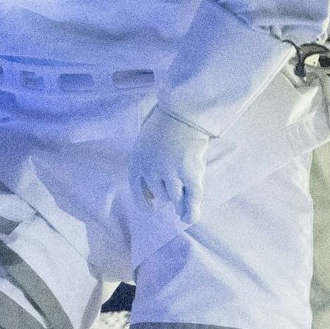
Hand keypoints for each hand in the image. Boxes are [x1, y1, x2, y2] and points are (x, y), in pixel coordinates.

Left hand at [130, 106, 212, 223]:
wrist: (181, 112)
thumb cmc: (164, 124)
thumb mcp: (146, 142)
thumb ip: (147, 164)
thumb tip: (154, 195)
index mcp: (137, 162)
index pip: (138, 190)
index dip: (143, 202)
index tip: (150, 210)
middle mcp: (151, 171)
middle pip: (160, 195)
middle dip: (168, 195)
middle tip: (178, 191)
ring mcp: (170, 173)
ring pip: (175, 198)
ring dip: (180, 202)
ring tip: (184, 202)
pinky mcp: (189, 173)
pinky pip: (192, 197)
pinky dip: (192, 209)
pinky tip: (191, 216)